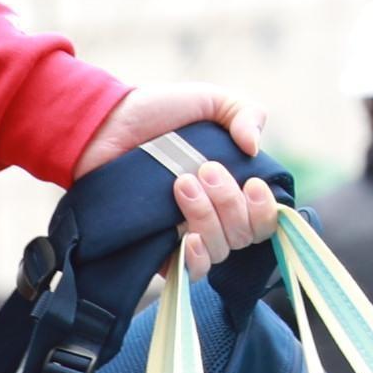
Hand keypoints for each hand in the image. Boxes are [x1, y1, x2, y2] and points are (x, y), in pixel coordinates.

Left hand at [78, 84, 278, 277]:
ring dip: (206, 217)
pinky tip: (186, 237)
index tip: (251, 183)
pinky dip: (195, 258)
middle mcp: (214, 215)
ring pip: (219, 249)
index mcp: (233, 187)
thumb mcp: (210, 101)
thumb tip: (254, 148)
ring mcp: (184, 233)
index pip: (264, 219)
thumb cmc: (157, 112)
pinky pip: (188, 271)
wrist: (107, 123)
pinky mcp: (156, 248)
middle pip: (243, 235)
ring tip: (181, 183)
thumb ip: (244, 112)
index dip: (264, 209)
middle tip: (204, 169)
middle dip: (229, 202)